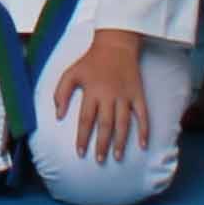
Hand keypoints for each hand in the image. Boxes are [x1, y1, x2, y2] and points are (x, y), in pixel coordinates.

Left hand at [53, 31, 155, 165]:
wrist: (116, 44)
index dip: (83, 138)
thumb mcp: (71, 73)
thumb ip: (61, 93)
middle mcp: (109, 96)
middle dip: (102, 144)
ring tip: (117, 157)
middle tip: (99, 160)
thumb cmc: (91, 61)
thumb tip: (58, 115)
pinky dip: (144, 130)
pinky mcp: (138, 94)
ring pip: (123, 123)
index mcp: (92, 92)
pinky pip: (143, 115)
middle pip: (105, 125)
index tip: (80, 152)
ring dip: (120, 141)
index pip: (86, 120)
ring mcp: (125, 96)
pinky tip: (143, 145)